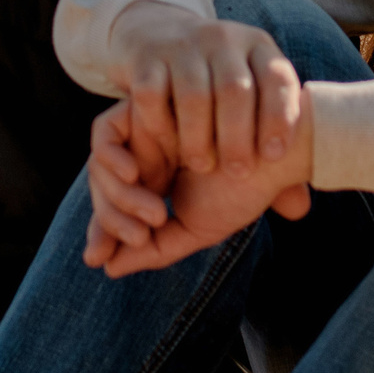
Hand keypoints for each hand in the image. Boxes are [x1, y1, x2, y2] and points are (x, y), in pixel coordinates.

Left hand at [84, 98, 311, 278]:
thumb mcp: (198, 228)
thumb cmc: (245, 189)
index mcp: (157, 179)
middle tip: (144, 236)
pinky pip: (103, 131)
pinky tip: (135, 175)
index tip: (104, 258)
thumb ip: (156, 248)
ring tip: (155, 214)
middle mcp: (146, 153)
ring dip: (116, 196)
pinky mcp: (143, 105)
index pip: (111, 207)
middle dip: (109, 217)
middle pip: (101, 187)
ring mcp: (143, 128)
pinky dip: (110, 157)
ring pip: (99, 165)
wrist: (274, 148)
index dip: (102, 232)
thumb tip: (108, 267)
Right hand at [107, 0, 306, 180]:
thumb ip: (271, 150)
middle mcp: (224, 41)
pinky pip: (152, 94)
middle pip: (235, 89)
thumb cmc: (215, 82)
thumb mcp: (249, 101)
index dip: (280, 116)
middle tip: (237, 173)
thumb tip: (300, 209)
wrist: (158, 31)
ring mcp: (183, 46)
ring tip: (202, 166)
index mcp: (258, 48)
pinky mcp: (147, 58)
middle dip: (238, 137)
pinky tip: (167, 146)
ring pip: (193, 94)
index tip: (274, 156)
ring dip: (199, 137)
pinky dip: (160, 125)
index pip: (278, 77)